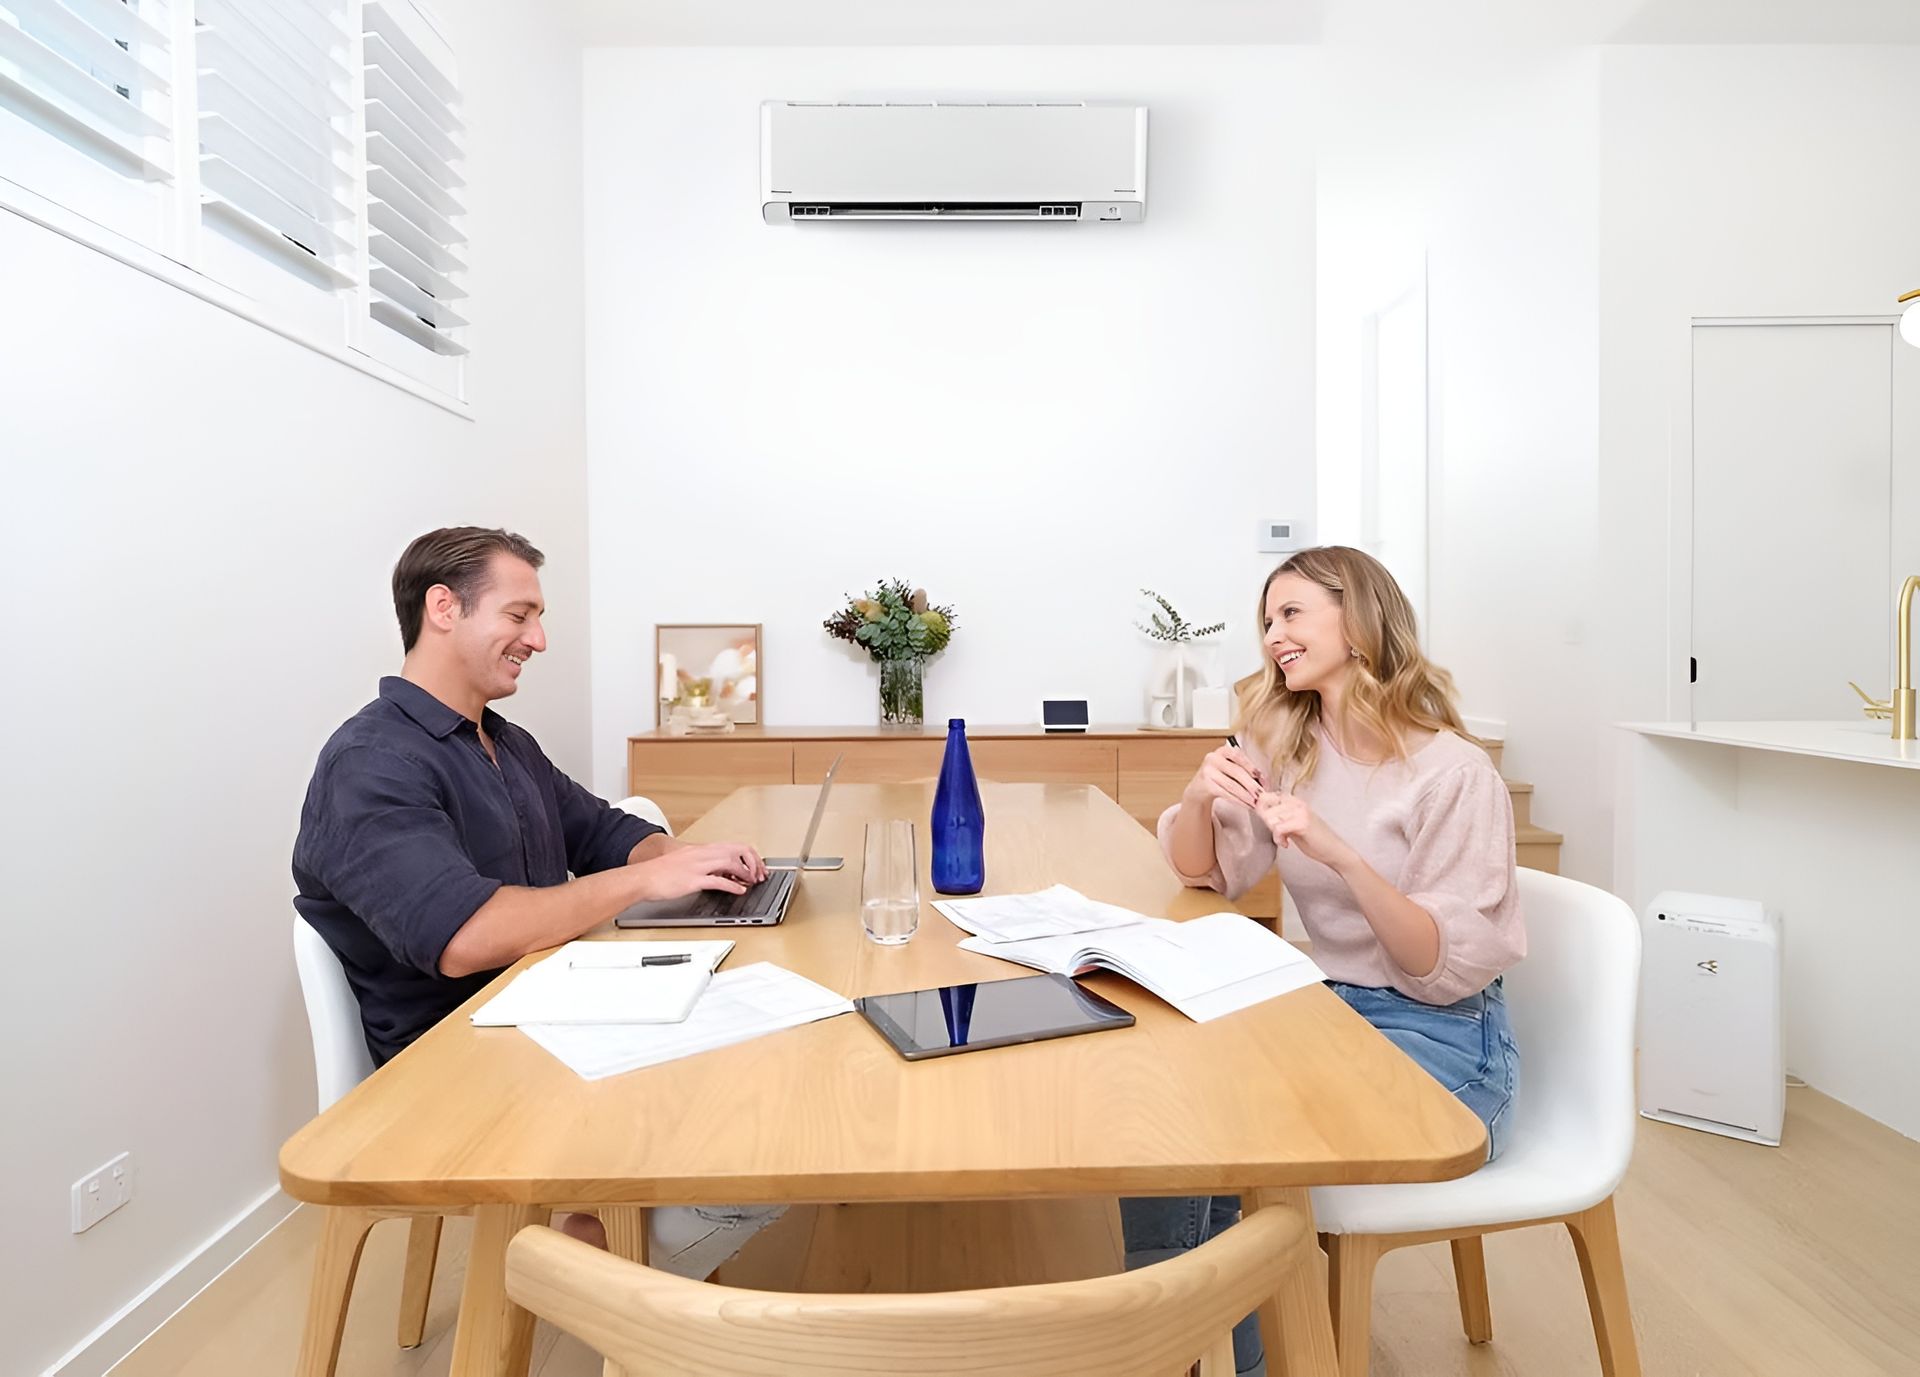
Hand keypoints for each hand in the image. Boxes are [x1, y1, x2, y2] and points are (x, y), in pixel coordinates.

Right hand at [636, 842, 766, 899]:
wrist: (642, 877)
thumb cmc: (661, 873)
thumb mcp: (686, 862)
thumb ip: (704, 864)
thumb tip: (721, 873)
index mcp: (701, 850)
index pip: (733, 846)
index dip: (749, 856)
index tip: (757, 867)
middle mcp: (701, 854)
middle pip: (737, 850)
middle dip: (753, 862)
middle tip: (759, 875)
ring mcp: (697, 866)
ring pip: (730, 862)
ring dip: (746, 872)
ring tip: (752, 882)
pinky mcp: (692, 880)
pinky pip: (718, 881)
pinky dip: (732, 885)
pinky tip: (739, 890)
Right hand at [1185, 745, 1265, 810]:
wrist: (1199, 786)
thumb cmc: (1220, 775)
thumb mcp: (1230, 766)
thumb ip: (1244, 769)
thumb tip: (1262, 780)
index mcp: (1222, 751)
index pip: (1239, 756)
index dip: (1252, 767)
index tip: (1262, 779)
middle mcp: (1213, 759)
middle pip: (1237, 772)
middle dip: (1251, 784)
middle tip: (1262, 793)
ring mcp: (1208, 772)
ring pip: (1232, 785)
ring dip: (1246, 795)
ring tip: (1256, 801)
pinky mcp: (1207, 786)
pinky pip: (1226, 794)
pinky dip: (1239, 801)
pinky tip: (1247, 804)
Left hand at [1255, 791, 1354, 869]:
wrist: (1333, 850)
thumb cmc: (1314, 839)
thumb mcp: (1292, 824)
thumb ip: (1278, 816)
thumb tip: (1258, 810)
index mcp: (1294, 800)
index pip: (1265, 797)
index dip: (1261, 811)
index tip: (1269, 824)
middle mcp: (1297, 802)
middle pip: (1265, 809)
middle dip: (1269, 825)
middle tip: (1280, 834)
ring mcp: (1300, 811)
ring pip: (1271, 818)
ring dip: (1275, 833)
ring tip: (1285, 839)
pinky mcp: (1302, 822)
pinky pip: (1278, 828)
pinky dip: (1279, 839)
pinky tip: (1287, 844)